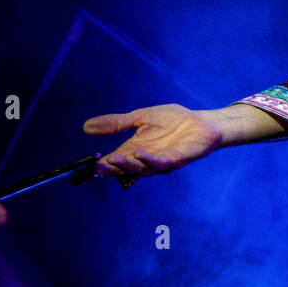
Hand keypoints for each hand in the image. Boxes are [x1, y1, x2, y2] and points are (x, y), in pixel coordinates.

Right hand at [82, 103, 223, 182]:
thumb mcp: (140, 117)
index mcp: (135, 150)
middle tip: (99, 166)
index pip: (115, 161)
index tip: (89, 165)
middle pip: (126, 169)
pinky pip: (162, 162)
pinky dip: (150, 160)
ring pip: (142, 169)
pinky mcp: (178, 159)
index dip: (103, 165)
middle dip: (112, 168)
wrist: (201, 121)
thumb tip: (86, 127)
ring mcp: (162, 161)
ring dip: (128, 165)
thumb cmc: (173, 121)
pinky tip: (140, 154)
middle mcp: (147, 159)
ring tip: (114, 159)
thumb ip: (116, 123)